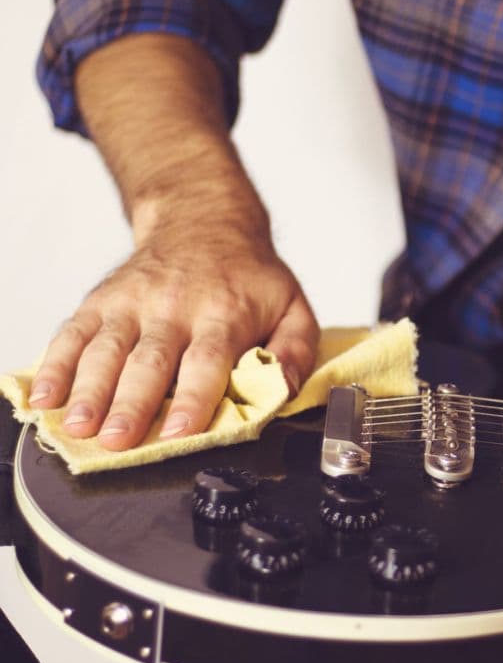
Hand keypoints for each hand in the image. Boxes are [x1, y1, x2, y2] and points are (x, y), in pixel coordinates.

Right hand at [26, 221, 317, 450]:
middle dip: (131, 403)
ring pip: (107, 349)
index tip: (179, 430)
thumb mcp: (293, 307)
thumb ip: (295, 351)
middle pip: (150, 360)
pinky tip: (46, 396)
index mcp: (224, 313)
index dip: (191, 397)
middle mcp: (174, 306)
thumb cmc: (250, 277)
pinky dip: (56, 365)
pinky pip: (74, 333)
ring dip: (89, 390)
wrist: (204, 222)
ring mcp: (133, 301)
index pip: (206, 359)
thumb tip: (286, 390)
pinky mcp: (102, 299)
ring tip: (79, 426)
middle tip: (117, 440)